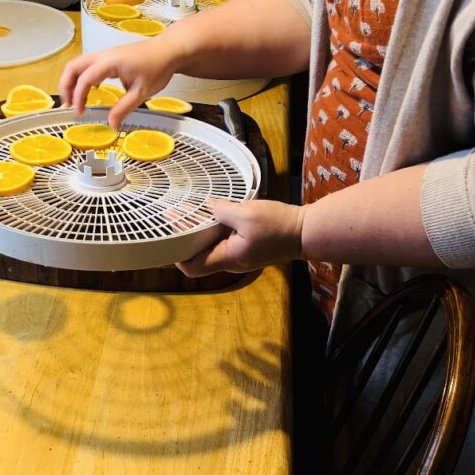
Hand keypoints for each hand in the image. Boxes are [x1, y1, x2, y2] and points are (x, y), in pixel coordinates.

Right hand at [58, 37, 185, 129]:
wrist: (168, 50)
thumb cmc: (158, 67)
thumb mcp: (141, 92)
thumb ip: (124, 108)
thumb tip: (111, 124)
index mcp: (110, 62)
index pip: (85, 79)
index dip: (78, 97)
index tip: (80, 112)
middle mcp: (103, 55)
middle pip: (73, 67)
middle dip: (66, 86)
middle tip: (68, 105)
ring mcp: (105, 54)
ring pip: (79, 64)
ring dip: (72, 81)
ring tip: (75, 100)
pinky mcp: (109, 57)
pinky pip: (88, 65)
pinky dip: (82, 77)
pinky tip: (90, 91)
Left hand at [177, 199, 305, 277]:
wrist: (306, 231)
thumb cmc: (278, 225)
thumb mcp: (246, 213)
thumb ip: (222, 210)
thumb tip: (207, 207)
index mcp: (227, 257)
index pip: (192, 267)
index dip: (177, 255)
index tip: (169, 236)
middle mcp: (231, 261)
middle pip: (199, 256)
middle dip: (185, 237)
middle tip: (173, 217)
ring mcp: (239, 255)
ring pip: (211, 247)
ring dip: (199, 231)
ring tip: (187, 212)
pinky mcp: (246, 247)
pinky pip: (224, 241)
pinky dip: (214, 229)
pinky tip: (210, 213)